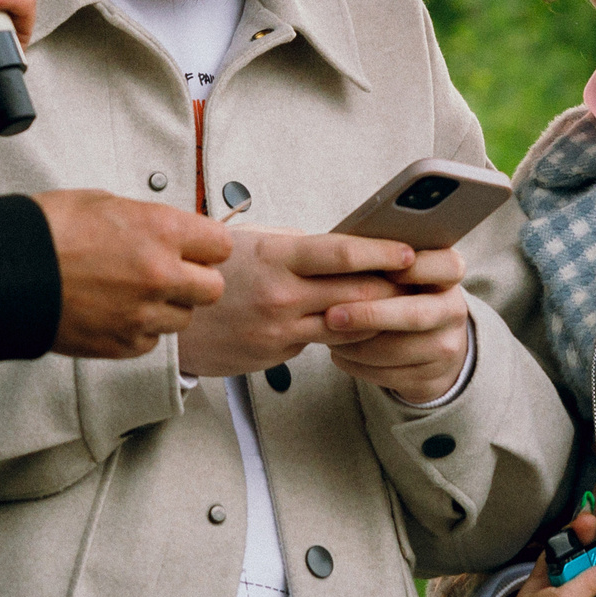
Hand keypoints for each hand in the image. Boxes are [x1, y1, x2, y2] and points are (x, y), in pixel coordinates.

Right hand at [38, 189, 231, 359]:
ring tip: (135, 294)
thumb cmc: (48, 231)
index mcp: (162, 231)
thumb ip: (149, 221)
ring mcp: (143, 314)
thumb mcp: (106, 202)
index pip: (221, 245)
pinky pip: (152, 341)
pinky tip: (116, 312)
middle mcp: (161, 275)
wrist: (7, 271)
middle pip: (213, 288)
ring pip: (184, 318)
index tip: (197, 248)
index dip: (207, 246)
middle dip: (195, 280)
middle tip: (172, 274)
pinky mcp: (123, 344)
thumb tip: (170, 232)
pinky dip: (140, 330)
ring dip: (167, 307)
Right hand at [172, 228, 412, 377]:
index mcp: (276, 258)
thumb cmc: (215, 274)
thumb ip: (296, 247)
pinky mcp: (279, 353)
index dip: (383, 252)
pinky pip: (325, 343)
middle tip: (422, 278)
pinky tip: (363, 325)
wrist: (173, 324)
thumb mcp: (250, 244)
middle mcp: (282, 295)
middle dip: (394, 285)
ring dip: (379, 313)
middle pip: (356, 291)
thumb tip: (343, 242)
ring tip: (404, 302)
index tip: (410, 250)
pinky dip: (349, 334)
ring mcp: (281, 328)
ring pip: (349, 324)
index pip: (343, 253)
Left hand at [324, 245, 470, 402]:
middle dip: (370, 315)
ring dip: (355, 345)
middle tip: (331, 315)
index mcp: (450, 276)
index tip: (383, 267)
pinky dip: (357, 364)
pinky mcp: (431, 378)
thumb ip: (383, 258)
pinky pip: (388, 375)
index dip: (418, 267)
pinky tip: (338, 352)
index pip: (448, 266)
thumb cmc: (401, 291)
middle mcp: (454, 311)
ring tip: (326, 334)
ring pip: (396, 351)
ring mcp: (446, 348)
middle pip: (416, 315)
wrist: (431, 342)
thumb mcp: (403, 269)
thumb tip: (341, 246)